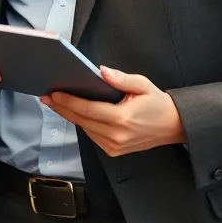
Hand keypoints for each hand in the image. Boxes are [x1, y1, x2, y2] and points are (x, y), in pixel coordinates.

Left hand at [41, 67, 185, 155]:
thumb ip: (120, 79)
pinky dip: (83, 124)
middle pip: (81, 120)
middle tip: (47, 97)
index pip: (88, 109)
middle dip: (62, 108)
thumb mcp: (142, 85)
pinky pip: (92, 136)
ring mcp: (114, 146)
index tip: (53, 93)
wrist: (174, 126)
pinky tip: (75, 114)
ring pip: (84, 129)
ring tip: (57, 103)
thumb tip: (100, 71)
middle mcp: (116, 135)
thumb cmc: (157, 103)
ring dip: (70, 116)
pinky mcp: (114, 151)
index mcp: (122, 118)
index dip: (68, 101)